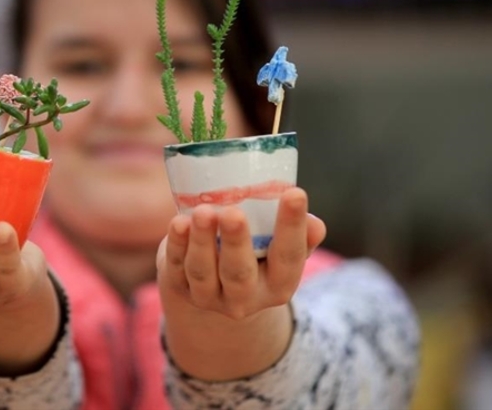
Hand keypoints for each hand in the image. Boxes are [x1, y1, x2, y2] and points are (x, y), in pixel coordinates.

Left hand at [156, 187, 325, 320]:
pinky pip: (176, 266)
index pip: (289, 257)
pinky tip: (179, 224)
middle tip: (233, 212)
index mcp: (279, 285)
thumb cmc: (258, 252)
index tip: (295, 193)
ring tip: (202, 212)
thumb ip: (300, 236)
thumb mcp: (282, 249)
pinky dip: (176, 244)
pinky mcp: (180, 286)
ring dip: (201, 241)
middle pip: (239, 273)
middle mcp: (245, 298)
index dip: (292, 226)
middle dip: (236, 242)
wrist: (216, 284)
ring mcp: (209, 296)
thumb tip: (315, 224)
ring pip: (203, 271)